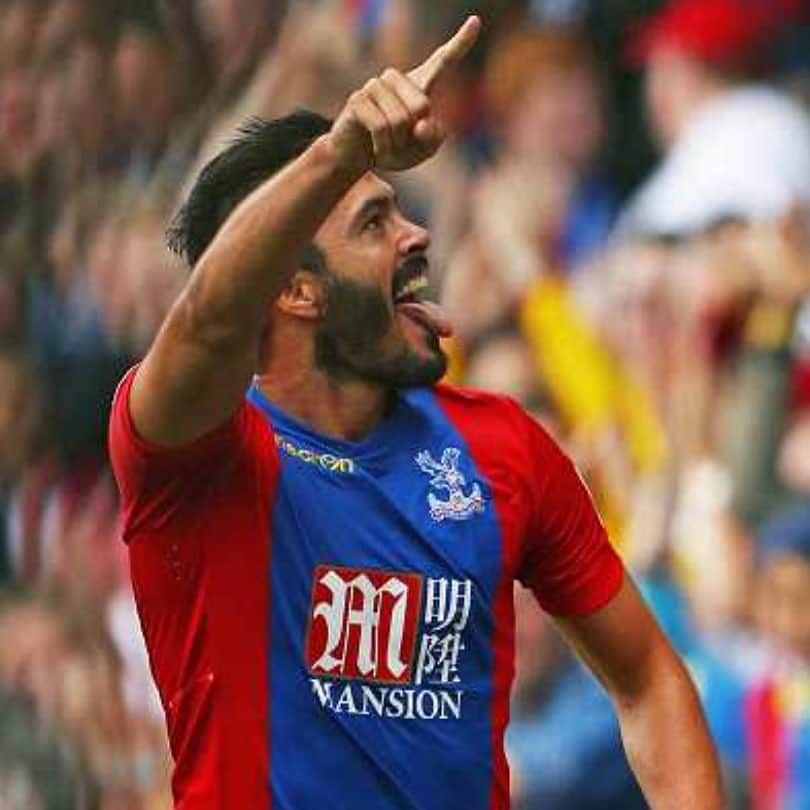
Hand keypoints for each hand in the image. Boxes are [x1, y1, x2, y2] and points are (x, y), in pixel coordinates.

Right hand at [329, 15, 479, 172]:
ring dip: (395, 143)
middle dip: (413, 135)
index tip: (476, 21)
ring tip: (385, 145)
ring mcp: (376, 85)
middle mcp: (398, 79)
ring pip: (399, 119)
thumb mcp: (421, 151)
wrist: (358, 157)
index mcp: (420, 86)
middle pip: (422, 106)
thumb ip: (432, 139)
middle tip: (399, 142)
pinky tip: (375, 147)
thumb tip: (421, 125)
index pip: (444, 60)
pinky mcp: (358, 98)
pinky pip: (380, 127)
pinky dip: (382, 146)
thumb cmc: (393, 150)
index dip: (461, 42)